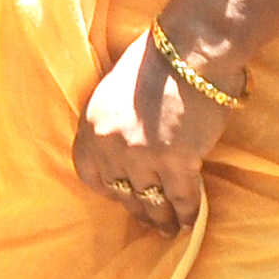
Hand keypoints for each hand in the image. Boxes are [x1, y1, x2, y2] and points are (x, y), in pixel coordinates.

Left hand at [69, 25, 231, 234]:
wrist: (189, 50)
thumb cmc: (155, 60)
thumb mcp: (113, 91)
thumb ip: (112, 121)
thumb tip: (124, 143)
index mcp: (91, 126)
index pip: (89, 175)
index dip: (106, 190)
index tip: (120, 196)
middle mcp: (110, 146)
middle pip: (121, 191)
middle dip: (136, 208)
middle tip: (148, 218)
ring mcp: (142, 156)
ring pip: (150, 200)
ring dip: (160, 218)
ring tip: (168, 228)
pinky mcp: (177, 161)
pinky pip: (181, 197)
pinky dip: (187, 213)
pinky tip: (190, 223)